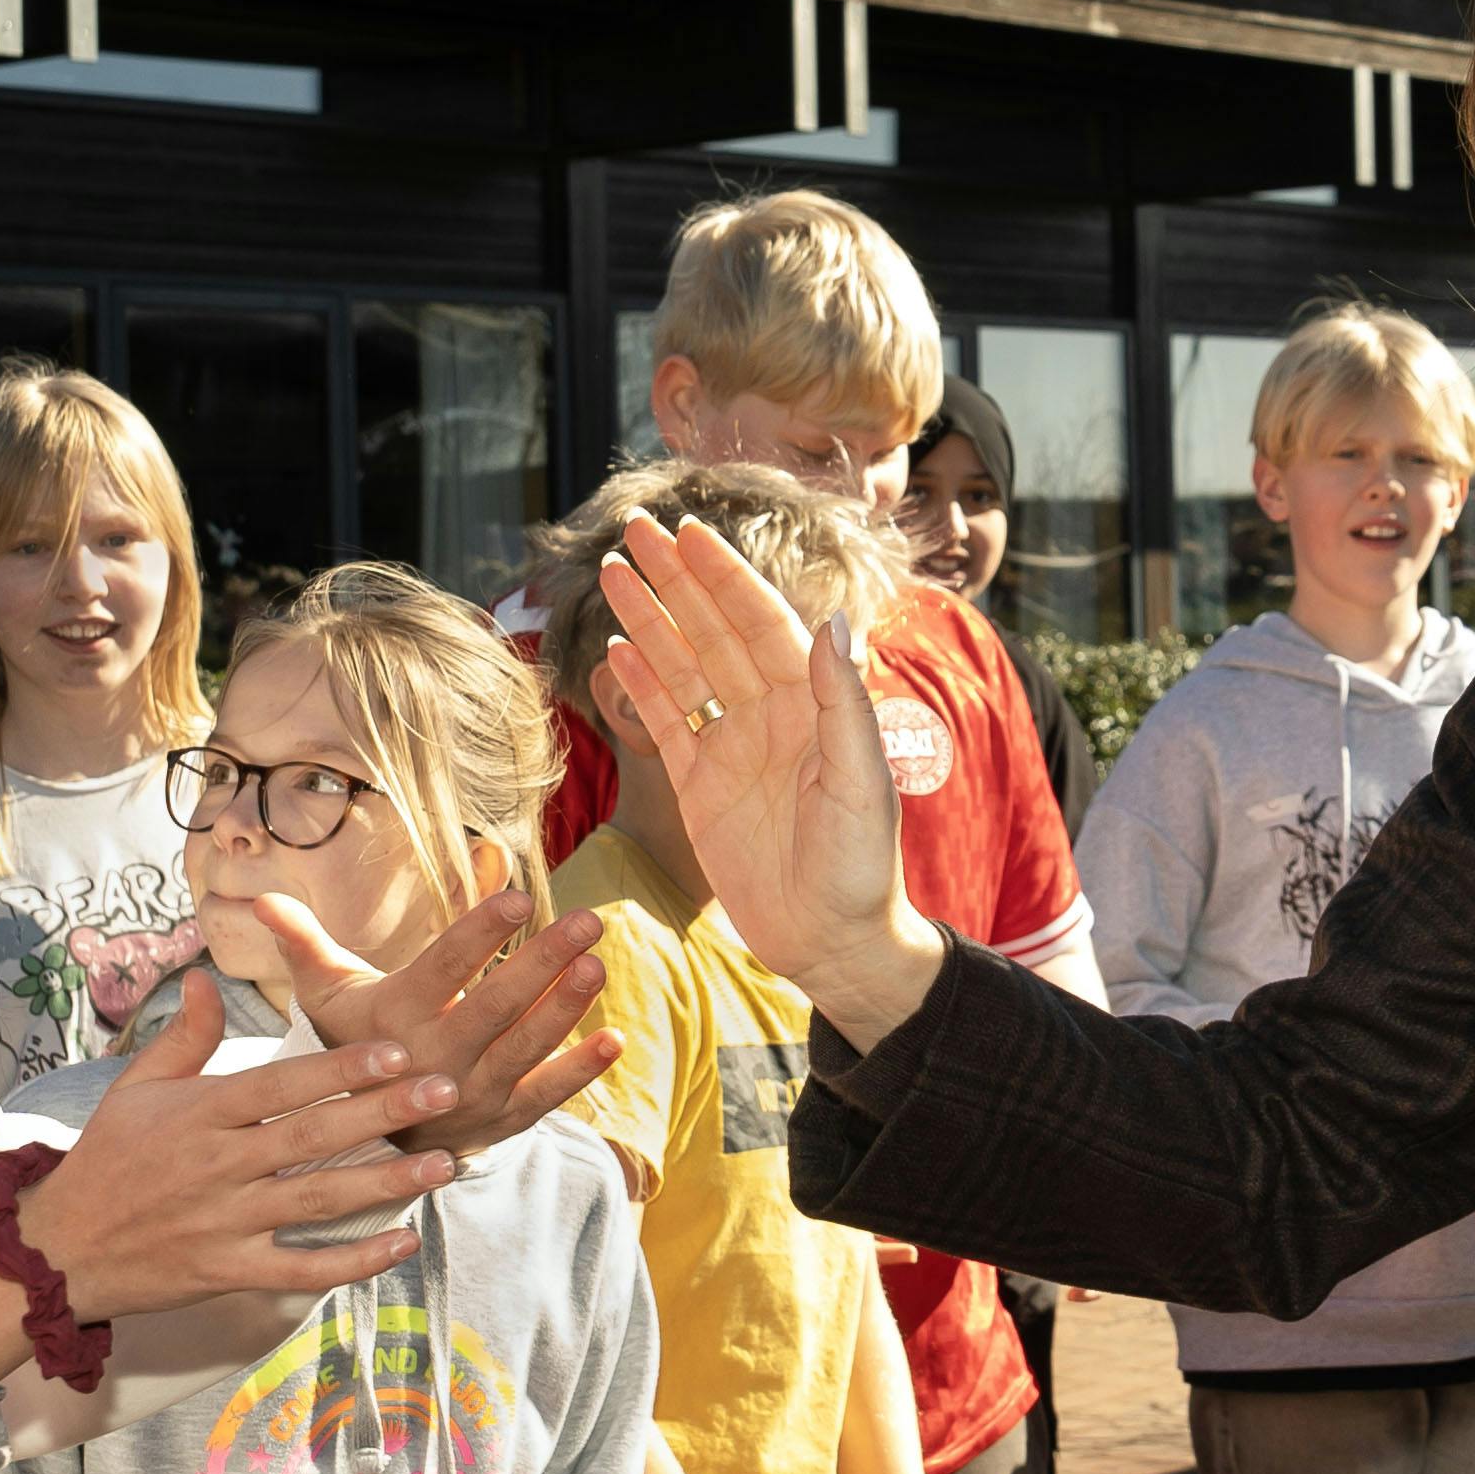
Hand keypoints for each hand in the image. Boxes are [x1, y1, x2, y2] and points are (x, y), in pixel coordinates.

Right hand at [11, 977, 551, 1323]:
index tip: (396, 1049)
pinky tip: (403, 1241)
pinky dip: (353, 1261)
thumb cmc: (104, 1161)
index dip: (339, 1068)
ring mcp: (224, 1223)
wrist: (55, 1251)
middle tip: (445, 1088)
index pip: (280, 1085)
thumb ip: (183, 1035)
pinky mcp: (227, 1272)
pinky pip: (301, 1269)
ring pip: (316, 1201)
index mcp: (199, 1114)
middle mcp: (216, 1166)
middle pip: (311, 1137)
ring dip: (384, 1184)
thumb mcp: (134, 1088)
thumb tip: (208, 974)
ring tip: (443, 1163)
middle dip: (382, 1113)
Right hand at [247, 883, 620, 1153]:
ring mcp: (469, 1096)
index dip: (480, 932)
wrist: (354, 1147)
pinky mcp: (498, 1123)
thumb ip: (303, 943)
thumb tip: (264, 896)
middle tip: (587, 919)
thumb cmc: (345, 1051)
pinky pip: (544, 1098)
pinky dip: (580, 1072)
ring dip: (565, 1009)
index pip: (443, 968)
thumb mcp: (320, 997)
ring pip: (523, 1050)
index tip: (517, 895)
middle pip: (494, 1006)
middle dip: (542, 962)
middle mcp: (432, 1059)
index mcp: (393, 1019)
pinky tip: (614, 1039)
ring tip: (597, 965)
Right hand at [591, 514, 945, 1047]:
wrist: (834, 943)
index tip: (688, 534)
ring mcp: (732, 750)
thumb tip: (829, 621)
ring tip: (611, 575)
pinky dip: (642, 686)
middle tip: (632, 531)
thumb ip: (843, 703)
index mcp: (812, 706)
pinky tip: (615, 648)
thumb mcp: (862, 783)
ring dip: (649, 621)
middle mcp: (771, 717)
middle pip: (713, 632)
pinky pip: (667, 725)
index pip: (760, 623)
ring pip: (683, 669)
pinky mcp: (701, 790)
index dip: (724, 577)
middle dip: (675, 581)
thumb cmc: (863, 867)